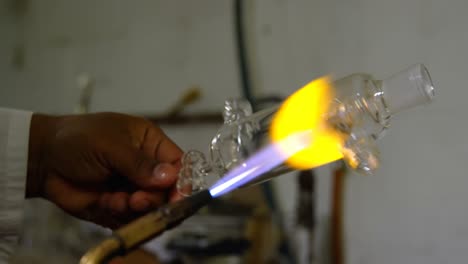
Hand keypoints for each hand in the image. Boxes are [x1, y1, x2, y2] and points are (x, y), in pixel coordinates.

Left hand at [27, 112, 183, 227]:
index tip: (176, 198)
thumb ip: (139, 163)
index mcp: (149, 143)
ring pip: (151, 209)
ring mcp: (132, 188)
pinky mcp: (119, 207)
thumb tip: (171, 177)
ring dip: (136, 209)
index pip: (178, 163)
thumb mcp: (109, 145)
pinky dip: (121, 217)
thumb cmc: (76, 140)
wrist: (41, 159)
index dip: (181, 182)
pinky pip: (132, 219)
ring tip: (114, 201)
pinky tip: (105, 204)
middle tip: (136, 200)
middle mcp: (146, 167)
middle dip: (154, 199)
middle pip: (168, 191)